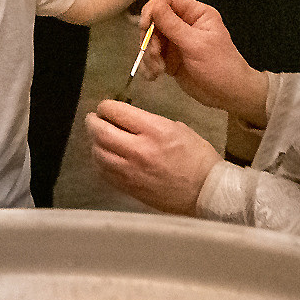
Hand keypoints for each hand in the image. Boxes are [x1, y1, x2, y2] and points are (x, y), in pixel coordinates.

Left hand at [86, 99, 220, 214]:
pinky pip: (104, 172)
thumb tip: (130, 121)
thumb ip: (151, 123)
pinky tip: (105, 158)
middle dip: (93, 122)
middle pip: (101, 132)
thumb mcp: (179, 128)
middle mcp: (138, 150)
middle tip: (92, 119)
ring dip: (94, 143)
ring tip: (98, 139)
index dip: (106, 106)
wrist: (206, 192)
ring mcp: (131, 171)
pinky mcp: (129, 188)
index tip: (105, 107)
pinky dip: (100, 162)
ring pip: (98, 153)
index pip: (117, 112)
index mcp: (154, 130)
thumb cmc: (198, 157)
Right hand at [139, 0, 266, 122]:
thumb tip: (154, 6)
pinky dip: (150, 65)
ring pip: (151, 39)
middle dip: (150, 38)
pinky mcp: (170, 58)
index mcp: (196, 14)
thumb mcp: (196, 44)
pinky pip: (152, 56)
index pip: (168, 0)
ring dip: (149, 55)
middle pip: (155, 20)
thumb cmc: (220, 66)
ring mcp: (176, 41)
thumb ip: (173, 26)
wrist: (228, 95)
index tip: (145, 25)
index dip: (153, 9)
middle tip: (155, 53)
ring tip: (158, 70)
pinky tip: (155, 76)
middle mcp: (185, 24)